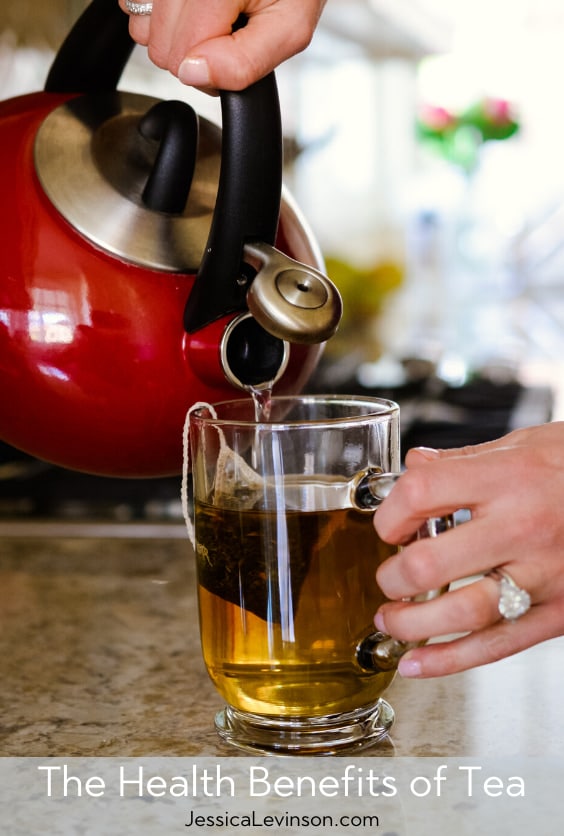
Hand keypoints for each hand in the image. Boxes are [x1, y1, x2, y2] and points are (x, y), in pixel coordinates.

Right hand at [119, 0, 326, 90]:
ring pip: (141, 28)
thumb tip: (194, 75)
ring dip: (171, 34)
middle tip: (224, 36)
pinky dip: (157, 12)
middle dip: (191, 53)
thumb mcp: (290, 27)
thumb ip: (246, 62)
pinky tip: (187, 7)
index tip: (233, 54)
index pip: (182, 56)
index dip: (210, 70)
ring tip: (208, 18)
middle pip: (159, 46)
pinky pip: (132, 4)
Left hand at [372, 422, 563, 676]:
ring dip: (411, 623)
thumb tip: (415, 467)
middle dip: (393, 576)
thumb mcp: (524, 443)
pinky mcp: (559, 613)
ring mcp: (544, 576)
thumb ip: (464, 461)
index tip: (389, 522)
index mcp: (509, 478)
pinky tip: (417, 662)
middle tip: (389, 575)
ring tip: (391, 618)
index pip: (422, 493)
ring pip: (462, 614)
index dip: (390, 511)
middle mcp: (524, 528)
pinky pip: (498, 644)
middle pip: (431, 563)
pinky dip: (450, 660)